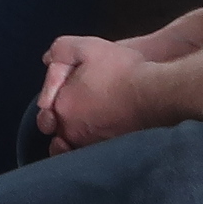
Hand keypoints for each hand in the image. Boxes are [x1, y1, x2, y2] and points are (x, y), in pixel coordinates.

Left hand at [37, 35, 153, 150]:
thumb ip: (61, 51)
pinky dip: (87, 147)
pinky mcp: (107, 153)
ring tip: (82, 124)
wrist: (156, 94)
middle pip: (55, 130)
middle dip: (57, 119)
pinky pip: (89, 156)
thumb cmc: (122, 70)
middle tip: (71, 107)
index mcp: (62, 107)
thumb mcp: (87, 47)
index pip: (46, 105)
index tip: (66, 86)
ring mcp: (89, 145)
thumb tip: (47, 59)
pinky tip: (97, 134)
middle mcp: (71, 131)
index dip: (53, 94)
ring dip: (69, 137)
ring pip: (69, 146)